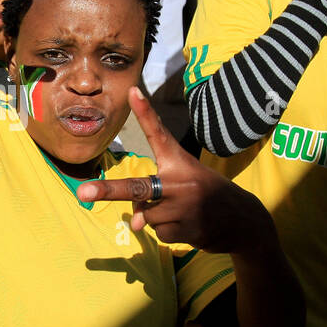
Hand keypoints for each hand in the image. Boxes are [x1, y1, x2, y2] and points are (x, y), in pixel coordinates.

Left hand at [76, 88, 272, 254]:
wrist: (244, 221)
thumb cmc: (205, 196)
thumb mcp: (182, 188)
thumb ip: (151, 199)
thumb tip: (135, 225)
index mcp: (179, 162)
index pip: (159, 134)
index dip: (145, 113)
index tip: (132, 92)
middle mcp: (181, 181)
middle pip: (139, 187)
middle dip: (109, 190)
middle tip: (82, 193)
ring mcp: (186, 206)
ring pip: (147, 217)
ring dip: (156, 219)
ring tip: (181, 213)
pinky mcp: (190, 228)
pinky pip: (160, 234)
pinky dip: (168, 233)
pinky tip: (187, 226)